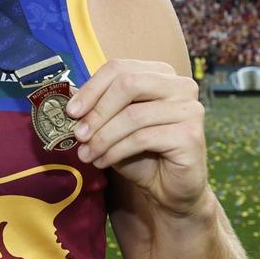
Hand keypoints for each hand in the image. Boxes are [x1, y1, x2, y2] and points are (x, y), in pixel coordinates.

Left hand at [66, 59, 207, 216]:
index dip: (91, 88)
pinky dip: (116, 151)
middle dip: (97, 111)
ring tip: (86, 154)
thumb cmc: (141, 153)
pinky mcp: (191, 135)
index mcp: (160, 73)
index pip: (119, 68)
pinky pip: (143, 138)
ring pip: (133, 115)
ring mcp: (190, 109)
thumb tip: (68, 94)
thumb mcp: (112, 125)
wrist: (170, 190)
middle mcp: (180, 85)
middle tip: (78, 134)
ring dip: (102, 137)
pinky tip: (103, 161)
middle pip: (128, 84)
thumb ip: (95, 106)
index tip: (70, 111)